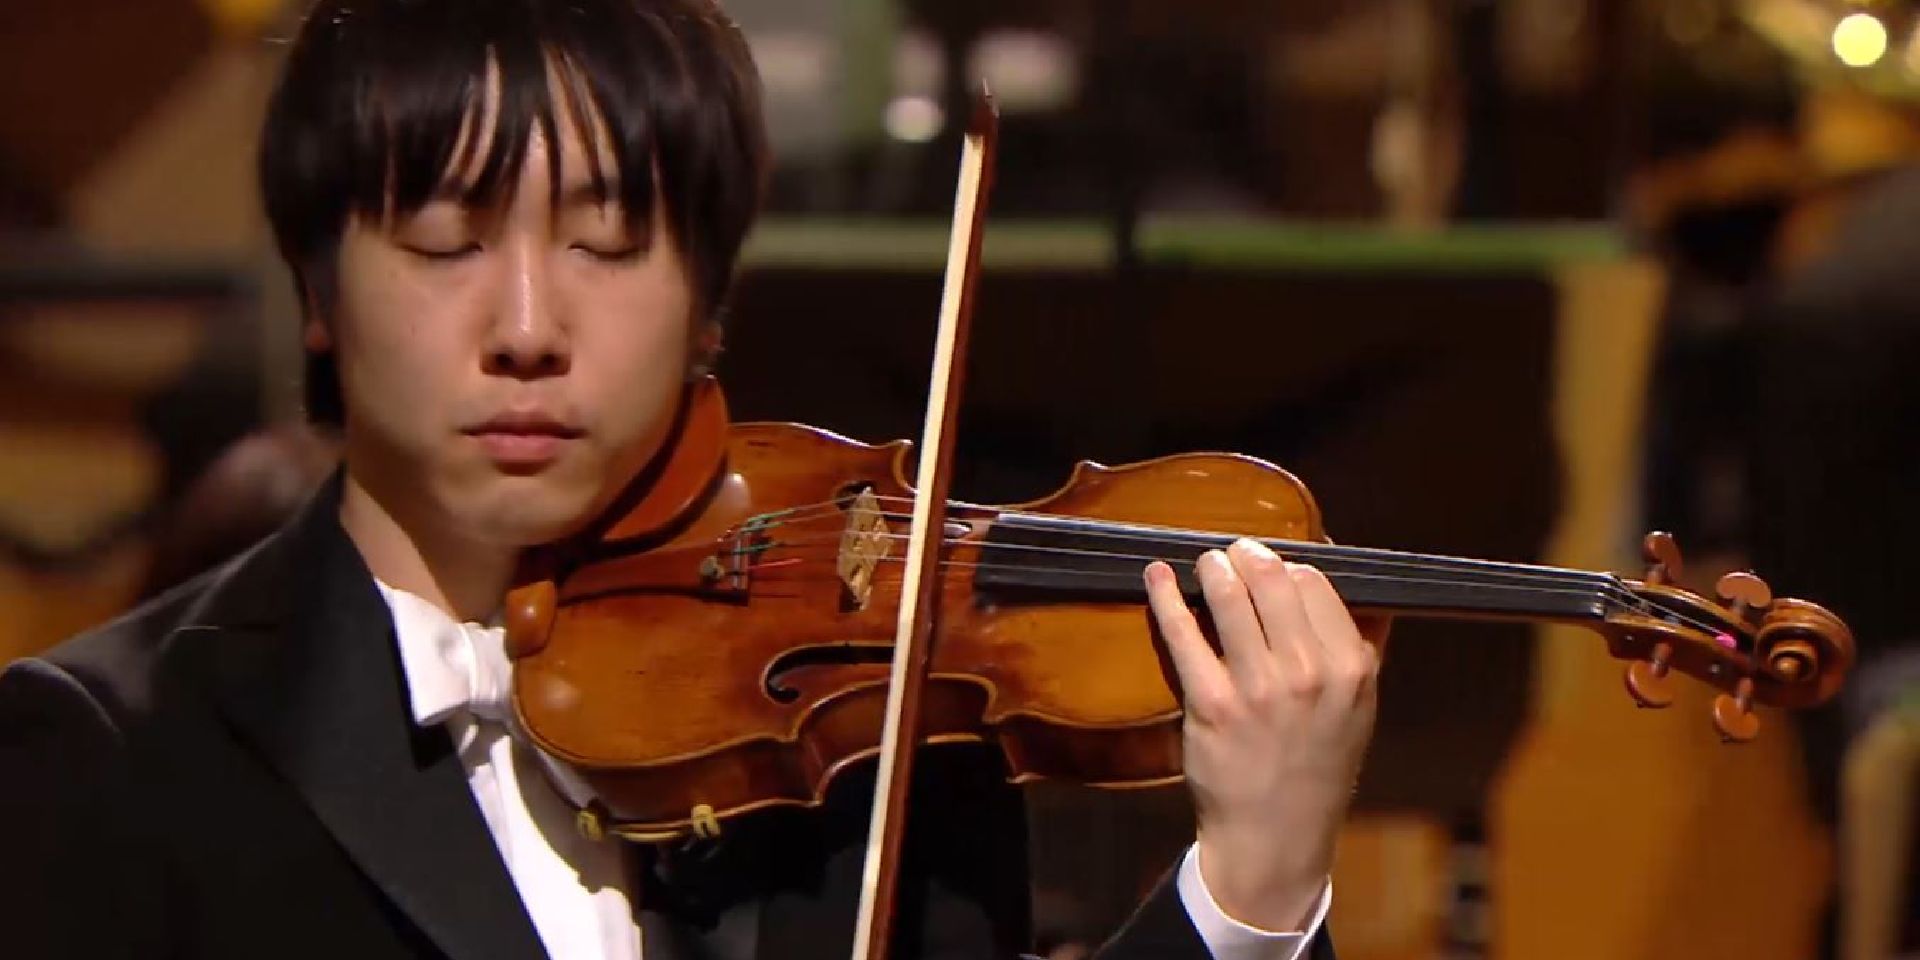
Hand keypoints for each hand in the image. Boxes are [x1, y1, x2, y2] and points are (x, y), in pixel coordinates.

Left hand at [1144, 538, 1387, 930]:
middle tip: (1233, 553)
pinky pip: (1184, 633)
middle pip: (1273, 578)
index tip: (1271, 567)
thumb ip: (1356, 648)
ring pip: (1230, 595)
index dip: (1288, 567)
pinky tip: (1155, 577)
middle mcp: (1309, 672)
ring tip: (1205, 564)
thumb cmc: (1315, 768)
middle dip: (1247, 555)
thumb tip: (1341, 586)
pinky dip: (1165, 598)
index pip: (1315, 583)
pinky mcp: (1211, 704)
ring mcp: (1258, 687)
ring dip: (1211, 569)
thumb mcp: (1358, 709)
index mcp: (1350, 668)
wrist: (1277, 834)